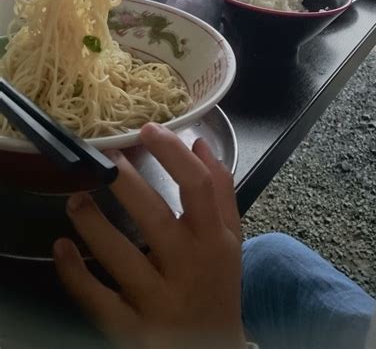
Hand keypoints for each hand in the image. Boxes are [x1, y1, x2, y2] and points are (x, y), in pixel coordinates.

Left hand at [54, 125, 245, 348]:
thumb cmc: (218, 290)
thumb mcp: (230, 242)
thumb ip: (220, 193)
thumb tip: (201, 143)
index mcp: (214, 241)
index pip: (197, 186)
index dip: (172, 152)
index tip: (148, 129)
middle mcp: (188, 267)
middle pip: (154, 216)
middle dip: (126, 183)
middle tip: (105, 160)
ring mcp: (158, 300)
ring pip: (120, 255)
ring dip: (92, 222)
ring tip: (76, 199)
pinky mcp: (131, 329)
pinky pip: (97, 298)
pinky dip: (75, 272)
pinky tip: (62, 248)